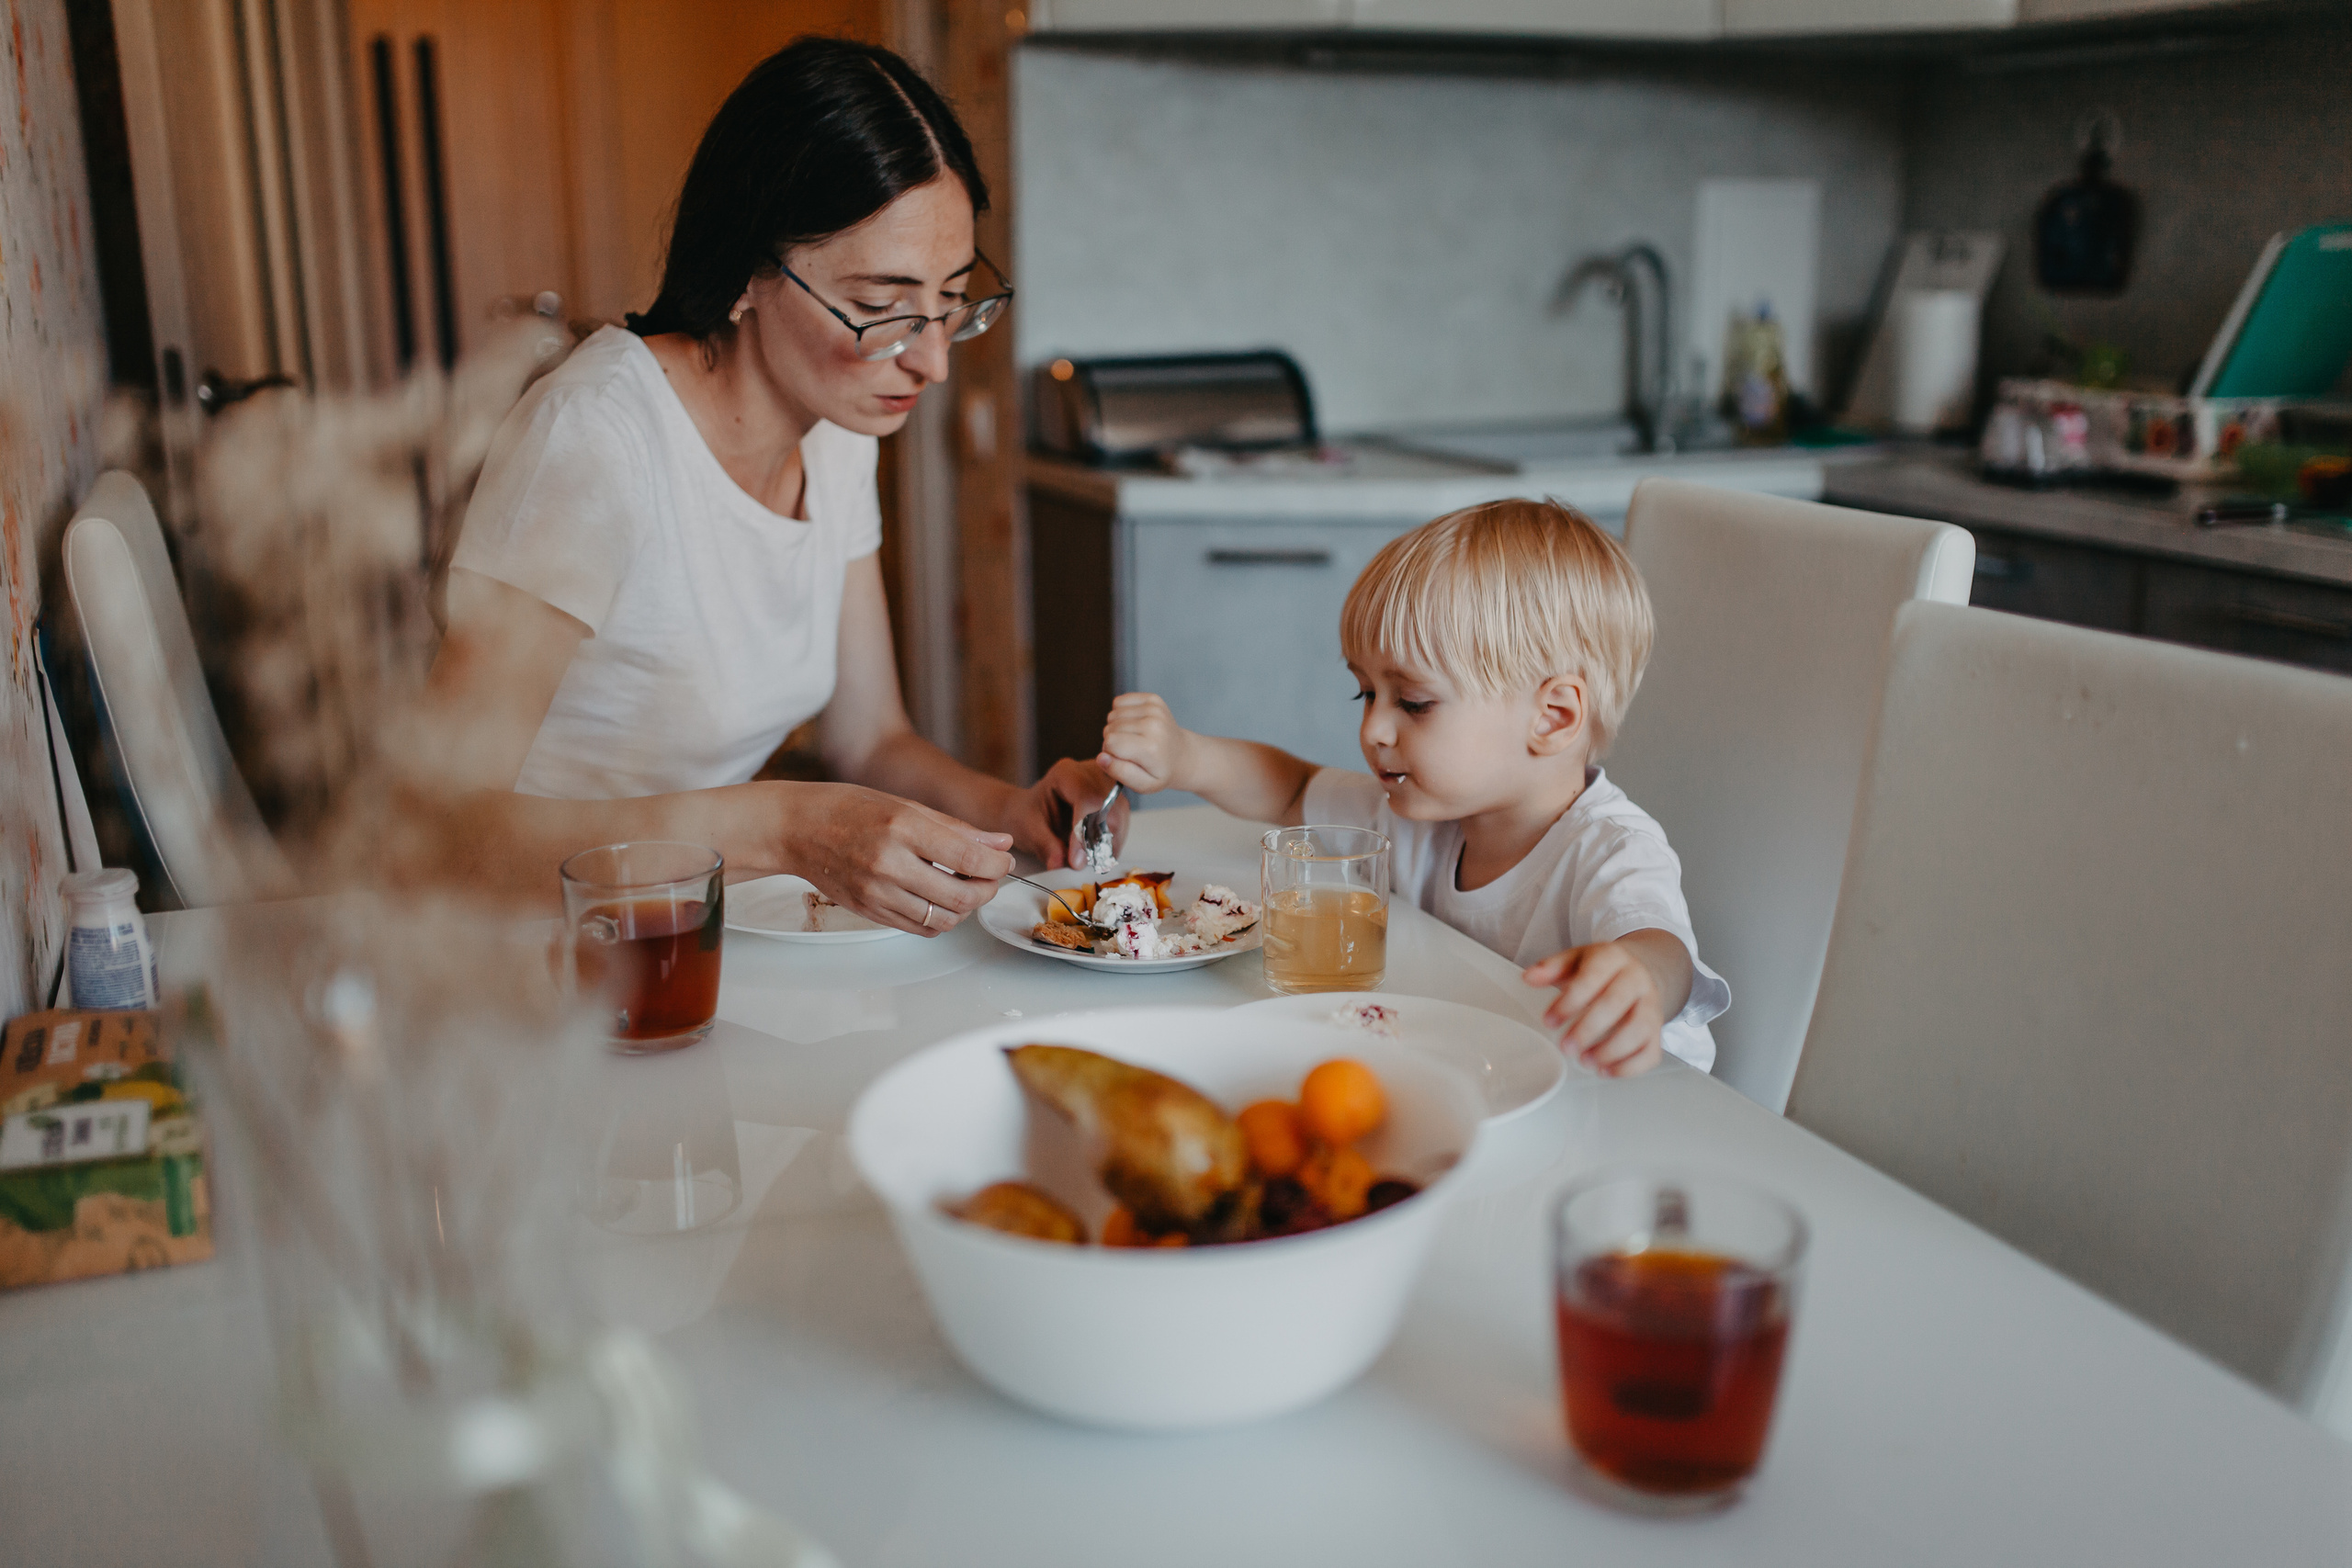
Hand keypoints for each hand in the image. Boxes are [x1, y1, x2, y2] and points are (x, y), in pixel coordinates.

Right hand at [778, 782, 1012, 936]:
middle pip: (961, 897)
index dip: (997, 866)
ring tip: (964, 888)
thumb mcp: (906, 805)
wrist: (797, 829)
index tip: (1003, 861)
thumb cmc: (848, 808)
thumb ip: (957, 829)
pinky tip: (939, 900)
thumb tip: (1000, 844)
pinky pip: (919, 928)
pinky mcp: (869, 912)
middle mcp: (889, 864)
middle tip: (989, 878)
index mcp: (902, 828)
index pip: (969, 860)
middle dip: (987, 890)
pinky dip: (940, 919)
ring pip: (943, 919)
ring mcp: (877, 893)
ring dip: (966, 909)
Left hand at [1004, 758, 1127, 870]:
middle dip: (1102, 838)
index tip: (1077, 860)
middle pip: (1110, 804)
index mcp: (1066, 774)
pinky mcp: (1112, 798)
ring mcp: (1104, 783)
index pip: (1087, 799)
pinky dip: (1113, 840)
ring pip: (1120, 812)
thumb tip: (1060, 863)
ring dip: (1111, 841)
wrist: (1025, 811)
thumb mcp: (1029, 831)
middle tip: (1088, 863)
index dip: (1085, 832)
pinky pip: (1121, 819)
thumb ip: (1046, 847)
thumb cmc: (1025, 815)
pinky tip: (1101, 853)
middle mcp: (1090, 772)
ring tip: (1095, 861)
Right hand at [1098, 692, 1190, 795]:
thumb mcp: (1143, 785)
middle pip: (1109, 729)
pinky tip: (1134, 725)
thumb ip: (1120, 772)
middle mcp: (1153, 724)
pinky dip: (1121, 714)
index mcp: (1151, 748)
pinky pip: (1119, 702)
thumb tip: (1101, 758)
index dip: (1110, 753)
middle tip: (1130, 751)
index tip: (1122, 759)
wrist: (1183, 755)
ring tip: (1133, 739)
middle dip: (1113, 742)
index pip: (1110, 743)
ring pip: (1112, 715)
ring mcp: (1154, 709)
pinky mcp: (1152, 699)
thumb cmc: (1161, 771)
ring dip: (1117, 728)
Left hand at [1523, 940, 1666, 1077]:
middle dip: (1588, 1029)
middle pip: (1616, 1004)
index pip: (1592, 978)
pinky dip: (1630, 1067)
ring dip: (1611, 1050)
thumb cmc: (1601, 970)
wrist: (1639, 972)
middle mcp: (1637, 980)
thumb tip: (1529, 977)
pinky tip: (1605, 1071)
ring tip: (1585, 1060)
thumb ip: (1551, 968)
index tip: (1549, 1021)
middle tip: (1565, 1047)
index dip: (1570, 1001)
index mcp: (1613, 958)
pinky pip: (1651, 1051)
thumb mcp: (1575, 959)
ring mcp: (1651, 1006)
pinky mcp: (1657, 1030)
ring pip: (1639, 1029)